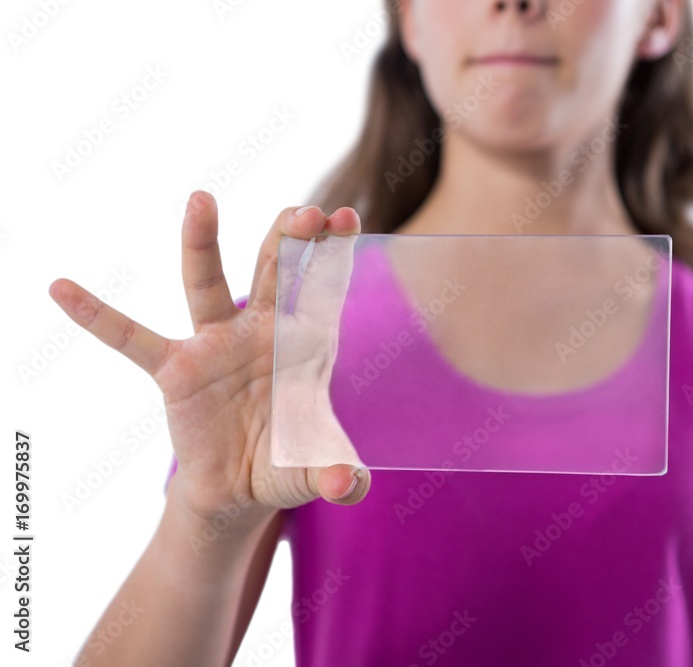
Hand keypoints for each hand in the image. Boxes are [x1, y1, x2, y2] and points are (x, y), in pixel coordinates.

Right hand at [48, 191, 370, 529]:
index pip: (323, 289)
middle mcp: (261, 333)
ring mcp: (216, 346)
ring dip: (203, 242)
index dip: (333, 254)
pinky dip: (97, 316)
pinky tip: (61, 288)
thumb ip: (340, 475)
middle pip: (275, 272)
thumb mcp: (317, 470)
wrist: (243, 489)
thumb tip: (352, 487)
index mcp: (305, 344)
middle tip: (304, 211)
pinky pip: (131, 339)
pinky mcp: (176, 371)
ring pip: (206, 284)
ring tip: (201, 198)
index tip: (345, 219)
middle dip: (289, 240)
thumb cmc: (288, 463)